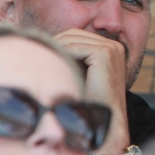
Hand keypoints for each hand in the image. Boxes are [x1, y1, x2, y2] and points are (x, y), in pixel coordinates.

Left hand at [54, 29, 129, 154]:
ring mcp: (111, 48)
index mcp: (112, 47)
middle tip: (39, 59)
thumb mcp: (81, 73)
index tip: (43, 57)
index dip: (58, 44)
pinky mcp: (105, 54)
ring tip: (45, 65)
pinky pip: (75, 47)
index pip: (77, 35)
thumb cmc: (90, 101)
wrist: (105, 120)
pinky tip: (56, 70)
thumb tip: (44, 42)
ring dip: (57, 50)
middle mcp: (114, 45)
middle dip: (55, 44)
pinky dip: (63, 56)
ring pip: (72, 38)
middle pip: (74, 33)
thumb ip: (72, 57)